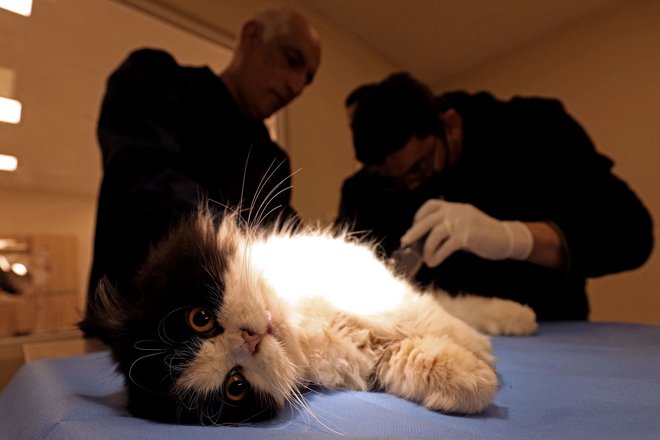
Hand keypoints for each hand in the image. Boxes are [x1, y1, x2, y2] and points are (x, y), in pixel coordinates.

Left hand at [400, 199, 532, 266]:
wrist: (506, 238)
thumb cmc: (482, 235)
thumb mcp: (464, 225)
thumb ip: (447, 228)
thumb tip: (423, 241)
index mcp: (455, 207)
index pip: (431, 205)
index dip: (419, 216)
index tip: (413, 228)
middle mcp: (457, 211)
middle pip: (428, 220)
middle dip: (414, 232)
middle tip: (405, 242)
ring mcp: (462, 222)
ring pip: (435, 234)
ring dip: (427, 249)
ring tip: (426, 259)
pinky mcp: (467, 235)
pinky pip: (446, 246)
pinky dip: (437, 256)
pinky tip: (434, 262)